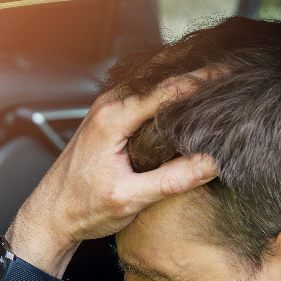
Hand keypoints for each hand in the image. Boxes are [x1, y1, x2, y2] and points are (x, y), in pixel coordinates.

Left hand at [9, 69, 220, 269]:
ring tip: (216, 72)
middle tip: (230, 65)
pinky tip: (185, 92)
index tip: (230, 75)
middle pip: (158, 72)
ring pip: (149, 79)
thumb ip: (171, 180)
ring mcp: (106, 108)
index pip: (165, 89)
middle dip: (194, 64)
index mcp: (112, 119)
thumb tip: (211, 163)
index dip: (201, 80)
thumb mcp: (130, 199)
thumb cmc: (80, 208)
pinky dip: (165, 86)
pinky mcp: (107, 117)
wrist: (49, 215)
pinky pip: (141, 91)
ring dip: (180, 71)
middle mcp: (107, 106)